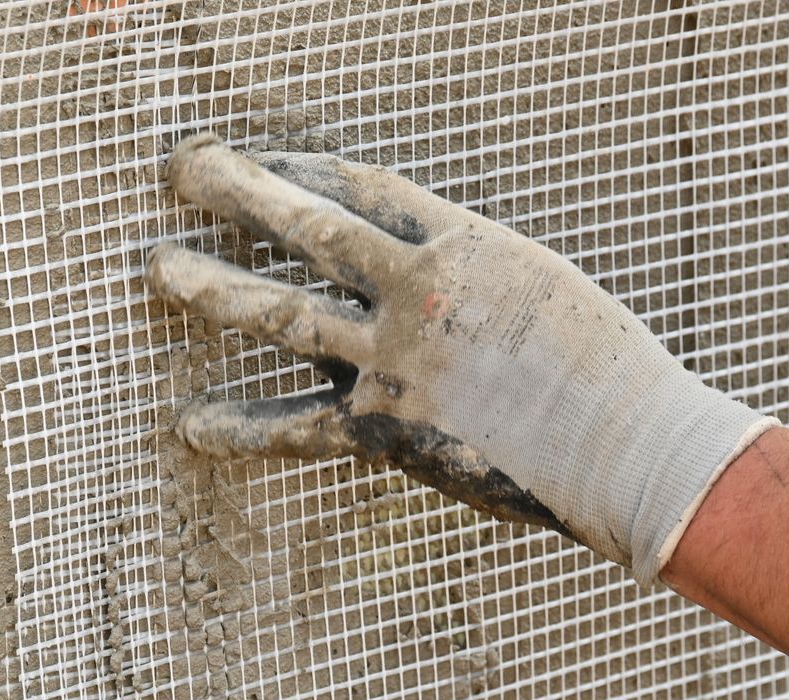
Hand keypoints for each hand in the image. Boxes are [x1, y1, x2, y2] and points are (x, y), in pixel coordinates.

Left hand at [143, 135, 777, 579]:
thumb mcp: (544, 293)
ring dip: (214, 287)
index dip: (308, 171)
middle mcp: (419, 291)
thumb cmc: (608, 373)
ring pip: (286, 313)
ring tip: (157, 268)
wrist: (631, 447)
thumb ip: (479, 279)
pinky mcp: (388, 429)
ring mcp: (396, 360)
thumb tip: (440, 280)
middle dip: (238, 191)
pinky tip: (189, 420)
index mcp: (465, 245)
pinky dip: (241, 425)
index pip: (365, 188)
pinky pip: (297, 427)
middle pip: (308, 226)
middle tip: (179, 167)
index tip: (272, 164)